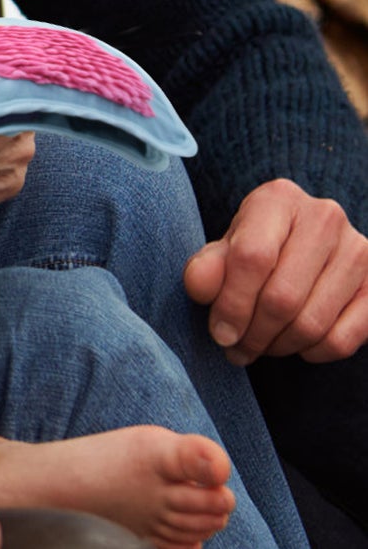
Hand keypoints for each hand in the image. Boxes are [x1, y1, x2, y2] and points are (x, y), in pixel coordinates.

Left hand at [183, 179, 367, 363]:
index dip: (232, 304)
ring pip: (312, 323)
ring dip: (279, 346)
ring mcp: (358, 251)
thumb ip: (208, 265)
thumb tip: (199, 288)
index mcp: (278, 198)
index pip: (252, 258)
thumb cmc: (259, 244)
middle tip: (236, 349)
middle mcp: (324, 218)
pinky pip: (343, 340)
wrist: (306, 244)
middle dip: (253, 333)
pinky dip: (313, 353)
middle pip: (283, 296)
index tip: (220, 334)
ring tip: (260, 347)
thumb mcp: (228, 246)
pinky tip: (295, 345)